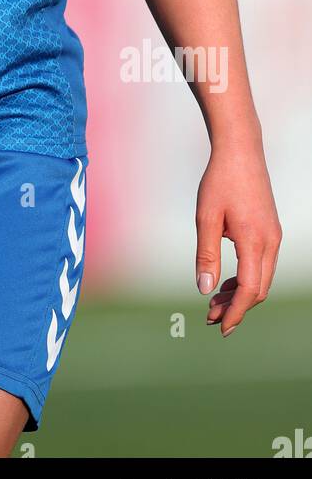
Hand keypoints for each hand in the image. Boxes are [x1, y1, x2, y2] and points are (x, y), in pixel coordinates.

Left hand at [195, 143, 281, 335]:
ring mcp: (273, 236)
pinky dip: (246, 277)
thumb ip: (206, 255)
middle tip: (210, 317)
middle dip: (237, 307)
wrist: (240, 151)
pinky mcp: (270, 230)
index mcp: (255, 240)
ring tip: (215, 303)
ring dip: (240, 293)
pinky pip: (262, 264)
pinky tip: (226, 281)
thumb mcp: (206, 217)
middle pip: (258, 289)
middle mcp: (270, 242)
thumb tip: (205, 289)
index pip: (249, 289)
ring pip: (261, 278)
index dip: (236, 312)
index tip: (220, 327)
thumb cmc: (220, 181)